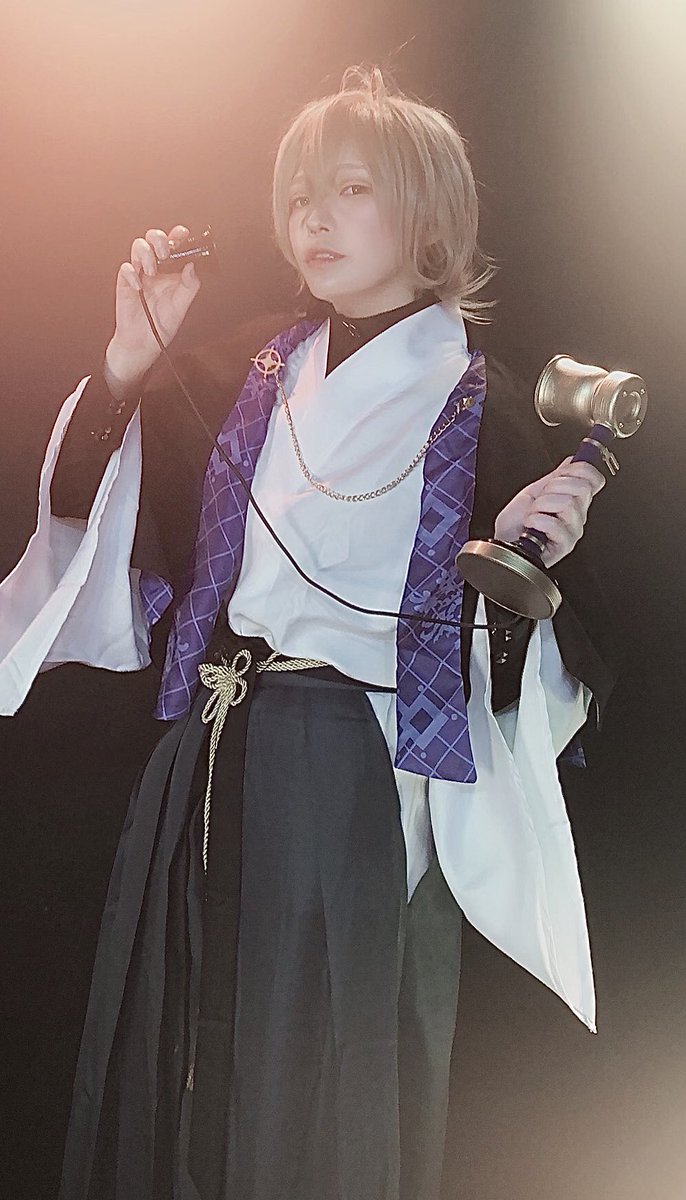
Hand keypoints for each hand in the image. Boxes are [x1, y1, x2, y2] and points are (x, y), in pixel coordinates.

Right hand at [104, 225, 201, 394]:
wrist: (144, 344)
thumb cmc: (162, 324)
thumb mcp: (182, 306)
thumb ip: (190, 285)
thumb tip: (193, 266)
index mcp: (171, 270)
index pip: (174, 245)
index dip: (177, 235)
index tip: (182, 234)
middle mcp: (156, 268)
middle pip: (153, 239)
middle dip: (159, 240)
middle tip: (165, 254)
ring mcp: (139, 273)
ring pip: (138, 247)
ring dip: (145, 254)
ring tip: (152, 272)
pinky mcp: (125, 283)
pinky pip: (125, 269)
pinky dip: (131, 274)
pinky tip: (139, 287)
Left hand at [493, 457, 605, 566]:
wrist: (504, 541)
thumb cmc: (517, 521)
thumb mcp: (534, 492)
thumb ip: (555, 477)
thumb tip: (572, 461)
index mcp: (574, 500)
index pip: (594, 480)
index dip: (580, 470)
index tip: (560, 473)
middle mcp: (578, 515)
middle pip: (582, 488)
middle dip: (554, 486)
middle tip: (539, 498)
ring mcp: (573, 531)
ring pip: (568, 503)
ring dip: (541, 505)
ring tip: (533, 514)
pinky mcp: (565, 545)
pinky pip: (556, 524)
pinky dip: (536, 520)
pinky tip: (530, 524)